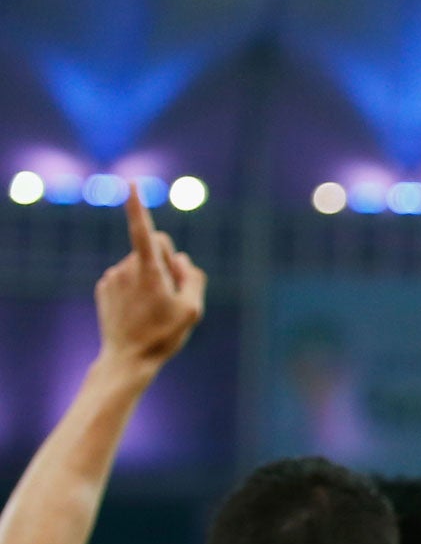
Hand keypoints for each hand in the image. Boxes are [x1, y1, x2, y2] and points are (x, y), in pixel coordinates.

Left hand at [97, 188, 204, 369]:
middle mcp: (127, 268)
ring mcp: (112, 277)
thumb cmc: (163, 335)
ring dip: (150, 277)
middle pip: (152, 248)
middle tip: (173, 294)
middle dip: (165, 260)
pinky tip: (138, 311)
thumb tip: (180, 258)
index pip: (143, 230)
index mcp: (149, 271)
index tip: (131, 184)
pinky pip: (126, 277)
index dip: (138, 206)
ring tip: (153, 309)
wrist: (126, 359)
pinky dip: (135, 287)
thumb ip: (192, 277)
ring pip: (139, 264)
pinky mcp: (104, 287)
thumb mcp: (193, 310)